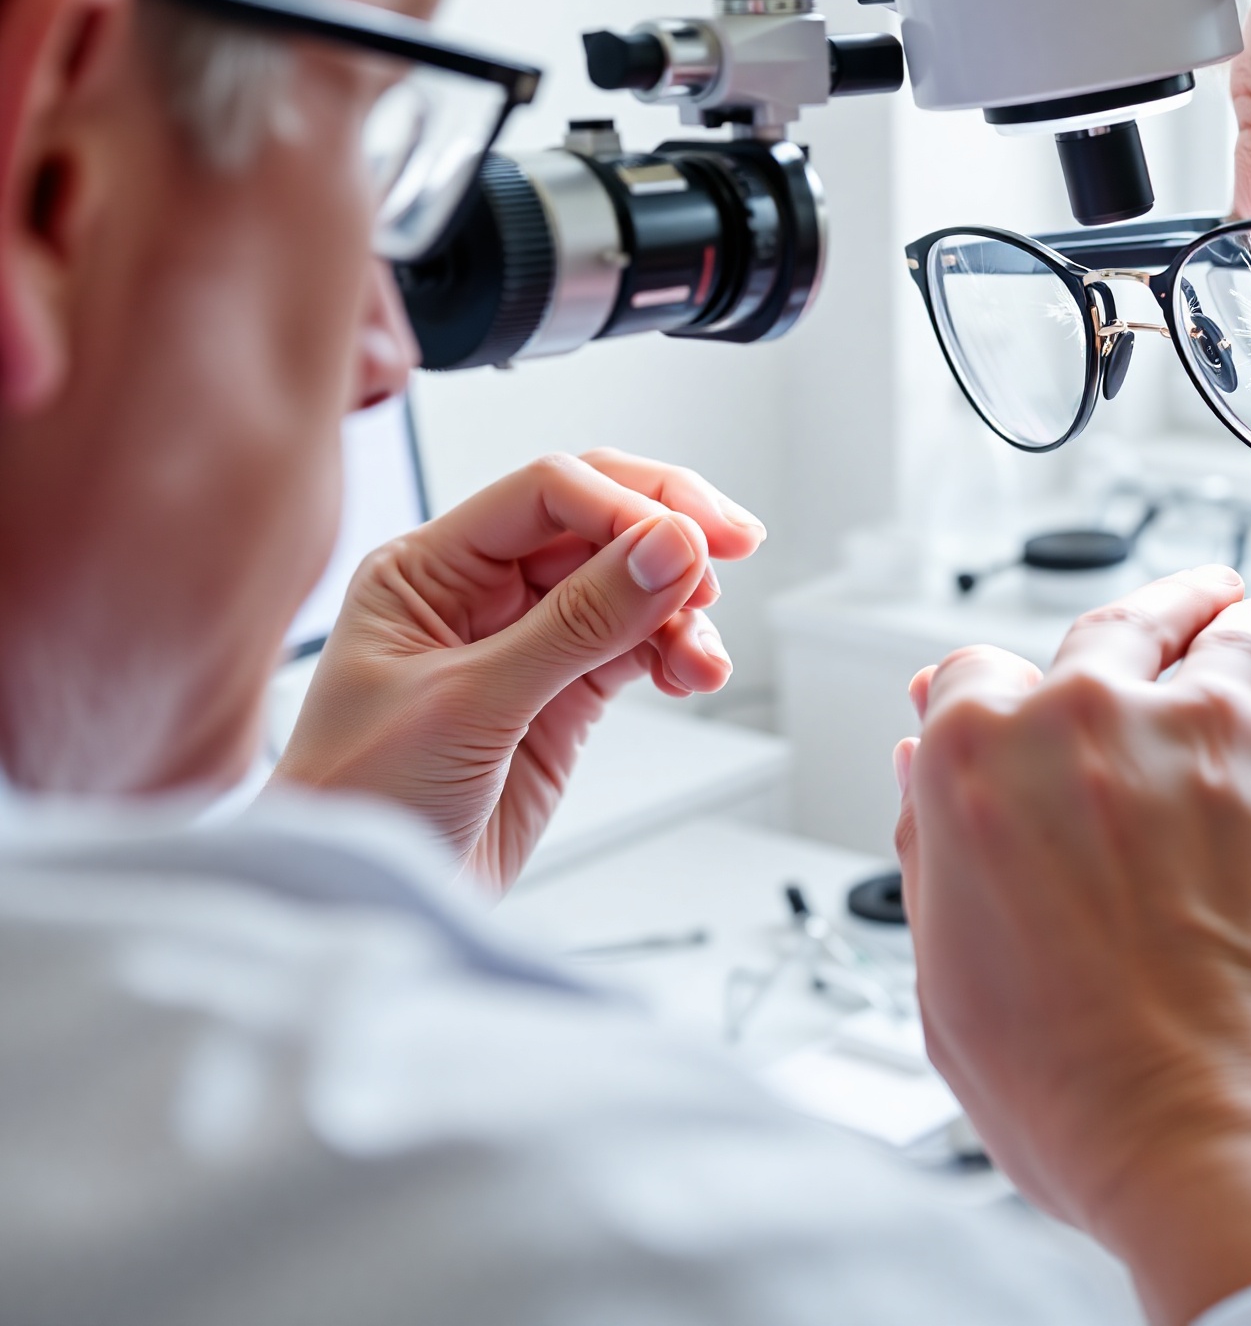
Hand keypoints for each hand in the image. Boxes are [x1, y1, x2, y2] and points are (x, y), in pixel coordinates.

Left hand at [272, 449, 763, 890]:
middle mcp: (475, 591)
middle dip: (669, 527)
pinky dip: (675, 649)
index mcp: (425, 569)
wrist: (360, 910)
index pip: (545, 495)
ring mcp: (522, 641)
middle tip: (736, 543)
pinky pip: (635, 643)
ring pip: (627, 584)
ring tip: (701, 655)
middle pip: (595, 520)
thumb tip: (668, 549)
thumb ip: (577, 623)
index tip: (690, 541)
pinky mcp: (559, 694)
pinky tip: (692, 671)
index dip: (625, 506)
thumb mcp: (468, 705)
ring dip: (678, 606)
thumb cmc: (359, 806)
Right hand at [895, 566, 1250, 1325]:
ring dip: (1244, 628)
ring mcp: (1230, 744)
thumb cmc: (1086, 1098)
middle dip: (1148, 607)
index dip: (981, 698)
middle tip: (1178, 603)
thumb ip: (936, 847)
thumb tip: (927, 770)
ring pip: (1241, 645)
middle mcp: (1107, 719)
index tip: (1003, 706)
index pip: (971, 671)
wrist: (1242, 1155)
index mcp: (988, 757)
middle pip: (1122, 620)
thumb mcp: (948, 981)